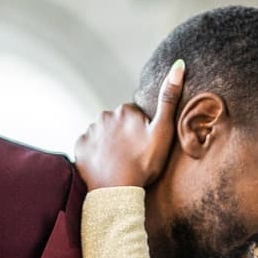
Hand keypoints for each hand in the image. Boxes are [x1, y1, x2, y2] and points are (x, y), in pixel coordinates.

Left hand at [74, 60, 183, 193]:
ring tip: (119, 161)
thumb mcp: (163, 131)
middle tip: (132, 154)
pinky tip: (104, 164)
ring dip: (109, 143)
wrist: (118, 192)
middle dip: (124, 134)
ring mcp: (90, 131)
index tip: (144, 145)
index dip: (142, 130)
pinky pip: (89, 145)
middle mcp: (104, 115)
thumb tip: (179, 65)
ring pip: (103, 134)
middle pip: (117, 123)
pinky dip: (95, 153)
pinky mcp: (79, 147)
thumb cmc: (144, 163)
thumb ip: (169, 98)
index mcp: (125, 110)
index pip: (134, 115)